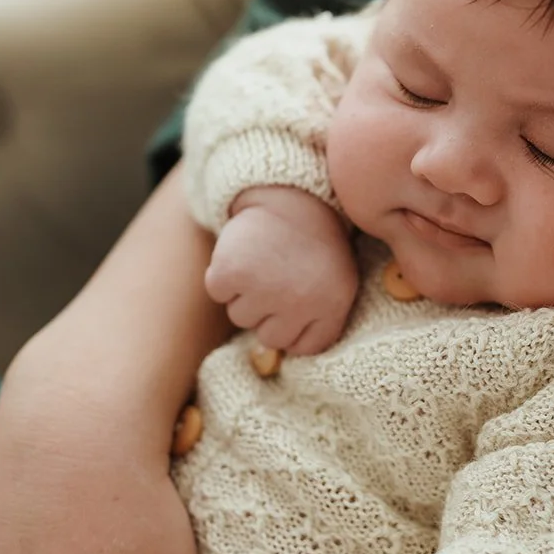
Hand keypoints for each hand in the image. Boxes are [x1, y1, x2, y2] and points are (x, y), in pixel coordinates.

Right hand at [206, 186, 358, 354]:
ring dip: (245, 291)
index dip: (294, 323)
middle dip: (269, 310)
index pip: (301, 347)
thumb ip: (314, 325)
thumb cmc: (314, 245)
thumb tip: (267, 359)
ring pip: (240, 317)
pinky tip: (245, 252)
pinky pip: (218, 292)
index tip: (299, 296)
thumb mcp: (335, 284)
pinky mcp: (231, 272)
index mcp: (333, 307)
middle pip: (268, 337)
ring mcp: (265, 288)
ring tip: (265, 260)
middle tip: (280, 274)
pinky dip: (224, 274)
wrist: (293, 194)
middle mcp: (301, 302)